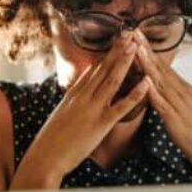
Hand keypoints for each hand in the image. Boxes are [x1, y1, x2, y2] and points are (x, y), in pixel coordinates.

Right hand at [11, 32, 150, 188]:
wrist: (45, 157)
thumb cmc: (50, 142)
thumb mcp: (59, 116)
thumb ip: (70, 103)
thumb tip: (77, 93)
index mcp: (73, 95)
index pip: (93, 71)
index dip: (106, 56)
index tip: (116, 43)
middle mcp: (83, 97)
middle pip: (103, 70)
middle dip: (117, 51)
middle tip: (129, 35)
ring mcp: (93, 109)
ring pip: (112, 80)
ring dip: (125, 62)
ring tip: (136, 46)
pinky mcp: (101, 123)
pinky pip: (122, 106)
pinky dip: (135, 93)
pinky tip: (147, 83)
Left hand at [134, 30, 191, 181]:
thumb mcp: (186, 110)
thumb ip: (173, 99)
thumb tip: (160, 90)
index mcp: (183, 90)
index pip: (163, 66)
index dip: (148, 50)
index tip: (137, 34)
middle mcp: (182, 93)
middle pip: (160, 67)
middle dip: (145, 49)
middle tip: (132, 30)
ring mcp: (180, 106)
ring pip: (160, 82)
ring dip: (147, 65)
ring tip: (136, 48)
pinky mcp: (176, 122)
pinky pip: (163, 106)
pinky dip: (154, 94)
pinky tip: (145, 84)